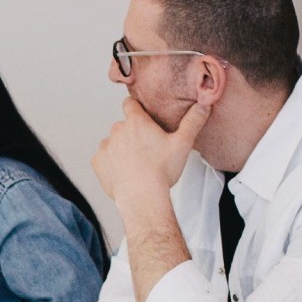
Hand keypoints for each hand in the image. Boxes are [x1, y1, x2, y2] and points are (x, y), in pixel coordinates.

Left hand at [93, 95, 210, 224]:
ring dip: (121, 149)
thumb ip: (193, 121)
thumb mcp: (182, 144)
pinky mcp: (97, 162)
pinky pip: (103, 159)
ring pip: (113, 142)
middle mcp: (117, 130)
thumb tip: (204, 104)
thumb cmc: (161, 171)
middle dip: (132, 134)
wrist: (142, 197)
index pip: (130, 103)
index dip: (136, 108)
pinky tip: (124, 173)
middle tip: (146, 149)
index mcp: (136, 122)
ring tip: (135, 164)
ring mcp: (105, 146)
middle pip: (123, 126)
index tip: (141, 116)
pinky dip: (111, 164)